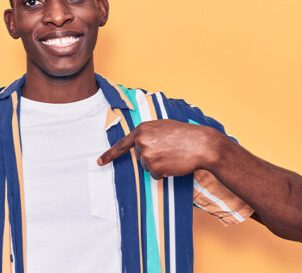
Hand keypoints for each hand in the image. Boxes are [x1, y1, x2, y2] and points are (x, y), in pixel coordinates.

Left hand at [97, 119, 226, 178]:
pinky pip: (156, 175)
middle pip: (140, 157)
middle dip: (153, 156)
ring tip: (174, 155)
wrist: (201, 144)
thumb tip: (142, 145)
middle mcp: (141, 142)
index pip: (123, 144)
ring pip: (148, 167)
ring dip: (160, 165)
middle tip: (170, 150)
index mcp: (143, 129)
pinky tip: (174, 163)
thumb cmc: (186, 135)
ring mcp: (146, 155)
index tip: (100, 162)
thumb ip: (150, 134)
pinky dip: (164, 173)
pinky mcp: (154, 167)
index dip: (110, 154)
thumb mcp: (164, 127)